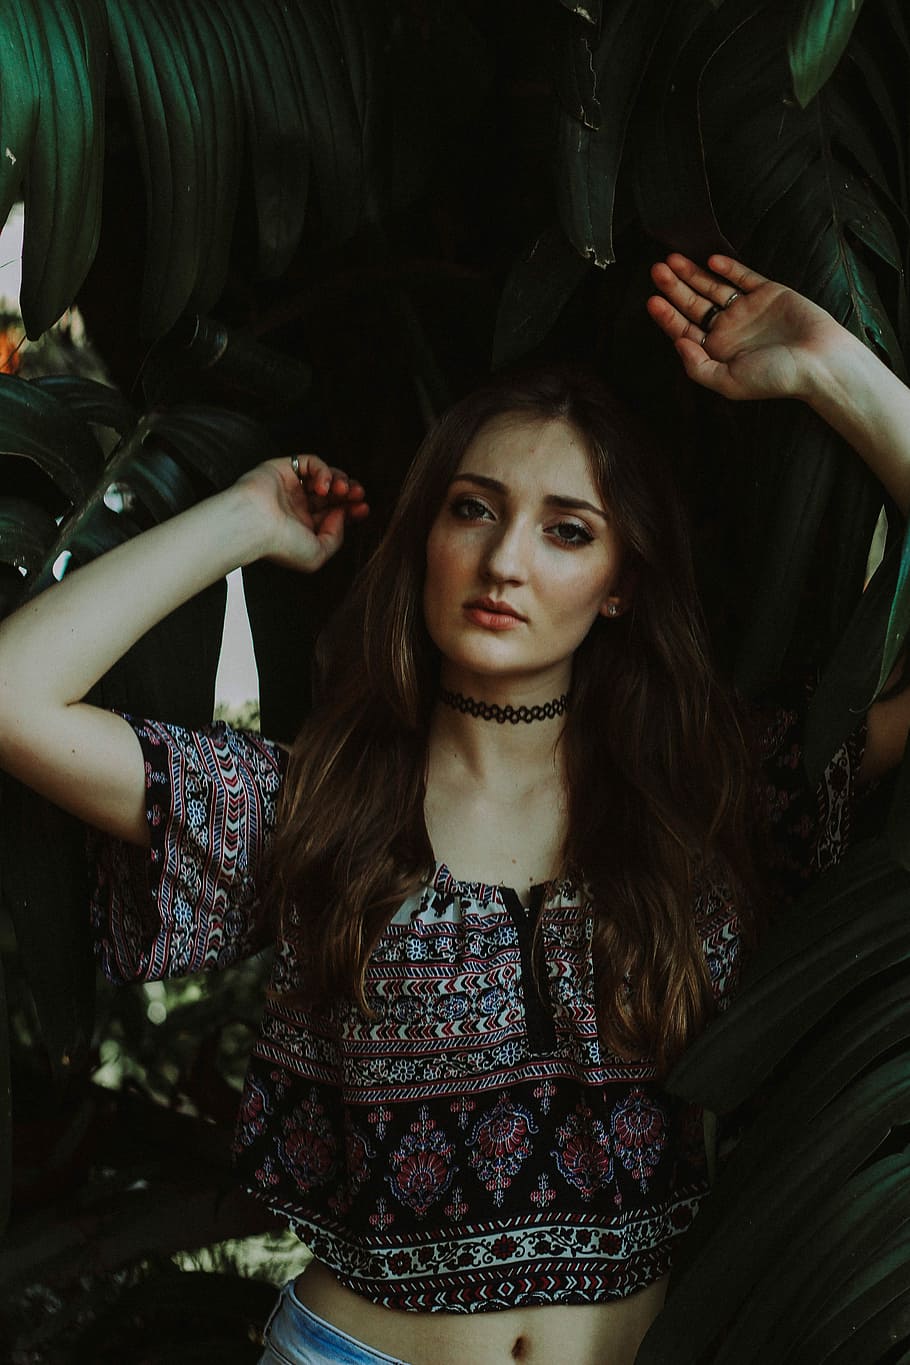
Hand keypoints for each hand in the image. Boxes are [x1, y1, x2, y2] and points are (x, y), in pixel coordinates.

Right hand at [235, 454, 368, 571]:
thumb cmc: (280, 544)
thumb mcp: (317, 554)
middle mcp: (298, 506)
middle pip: (333, 494)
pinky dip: (323, 471)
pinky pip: (311, 462)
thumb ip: (336, 536)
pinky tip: (322, 486)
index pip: (335, 513)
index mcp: (304, 527)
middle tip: (358, 495)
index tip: (364, 509)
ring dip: (340, 481)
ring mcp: (291, 487)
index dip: (352, 510)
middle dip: (350, 493)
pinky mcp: (284, 468)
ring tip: (342, 491)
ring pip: (325, 476)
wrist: (254, 525)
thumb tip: (341, 514)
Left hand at [646, 253, 847, 402]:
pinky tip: (710, 261)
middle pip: (693, 304)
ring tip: (673, 260)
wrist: (820, 362)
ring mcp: (747, 309)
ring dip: (693, 274)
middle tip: (657, 270)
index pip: (684, 330)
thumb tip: (677, 343)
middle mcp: (729, 329)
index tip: (652, 300)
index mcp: (717, 352)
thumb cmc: (776, 378)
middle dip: (674, 288)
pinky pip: (743, 276)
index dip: (667, 316)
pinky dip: (728, 267)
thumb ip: (697, 366)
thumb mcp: (728, 382)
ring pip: (713, 287)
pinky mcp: (768, 293)